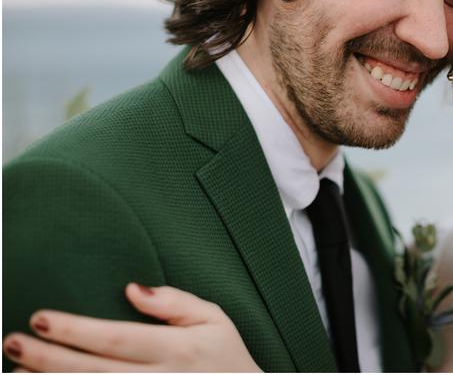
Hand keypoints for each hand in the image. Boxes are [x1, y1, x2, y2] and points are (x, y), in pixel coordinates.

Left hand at [3, 283, 261, 371]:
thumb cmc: (227, 358)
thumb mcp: (215, 320)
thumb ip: (176, 303)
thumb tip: (132, 289)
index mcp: (176, 350)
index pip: (115, 338)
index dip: (74, 330)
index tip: (40, 318)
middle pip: (93, 371)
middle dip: (48, 358)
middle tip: (12, 342)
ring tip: (18, 370)